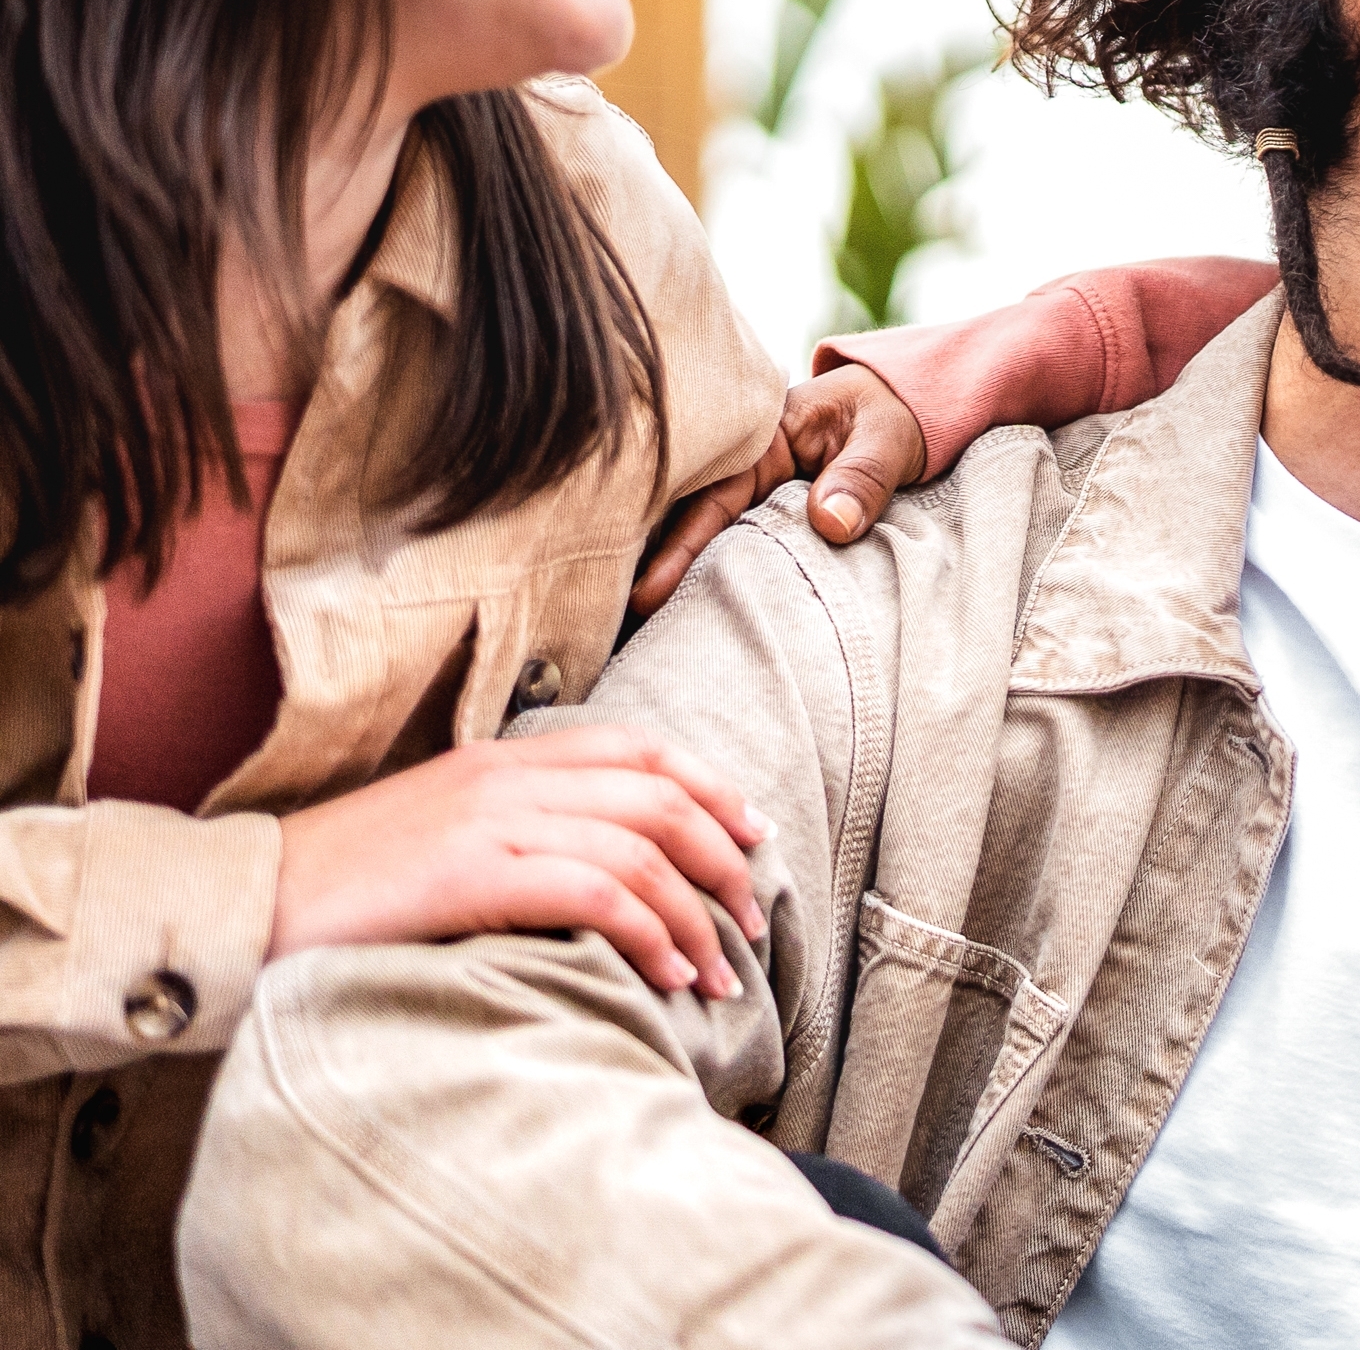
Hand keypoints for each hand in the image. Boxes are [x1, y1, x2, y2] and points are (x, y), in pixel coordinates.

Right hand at [272, 728, 769, 1000]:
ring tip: (720, 971)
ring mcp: (489, 820)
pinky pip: (594, 893)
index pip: (637, 749)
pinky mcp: (470, 874)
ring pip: (639, 847)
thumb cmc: (343, 889)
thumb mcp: (439, 836)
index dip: (711, 786)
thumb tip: (602, 873)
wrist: (243, 904)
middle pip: (657, 795)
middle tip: (751, 917)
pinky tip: (665, 973)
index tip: (754, 832)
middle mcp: (506, 777)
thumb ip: (514, 831)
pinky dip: (646, 932)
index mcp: (502, 758)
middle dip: (722, 857)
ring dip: (694, 914)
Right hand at [624, 366, 928, 616]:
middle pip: (688, 523)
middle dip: (653, 572)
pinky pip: (732, 548)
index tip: (649, 595)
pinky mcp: (764, 516)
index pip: (710, 498)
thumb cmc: (893, 416)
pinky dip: (709, 578)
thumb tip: (832, 523)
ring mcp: (751, 494)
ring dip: (676, 581)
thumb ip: (863, 476)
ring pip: (705, 541)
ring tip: (631, 638)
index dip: (678, 547)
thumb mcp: (887, 438)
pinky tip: (681, 620)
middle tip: (620, 629)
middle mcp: (744, 468)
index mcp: (761, 440)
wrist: (910, 408)